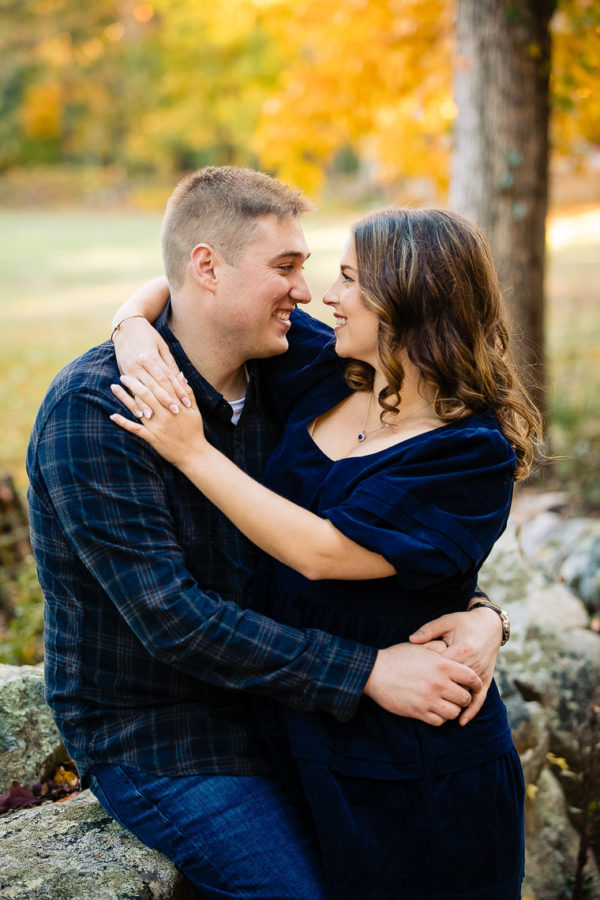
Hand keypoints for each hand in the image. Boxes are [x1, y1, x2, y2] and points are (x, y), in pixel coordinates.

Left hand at [109, 374, 206, 468]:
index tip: (144, 356)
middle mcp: (167, 413)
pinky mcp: (152, 437)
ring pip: (139, 407)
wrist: (194, 454)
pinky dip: (123, 422)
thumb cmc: (194, 430)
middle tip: (125, 368)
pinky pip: (135, 429)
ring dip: (126, 396)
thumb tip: (179, 374)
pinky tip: (112, 415)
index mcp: (177, 404)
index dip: (153, 367)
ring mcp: (158, 425)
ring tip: (115, 385)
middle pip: (149, 391)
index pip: (164, 381)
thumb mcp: (194, 409)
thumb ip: (187, 392)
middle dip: (136, 379)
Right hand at [113, 316, 191, 412]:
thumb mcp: (162, 346)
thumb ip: (170, 364)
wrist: (126, 326)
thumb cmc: (148, 335)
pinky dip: (135, 402)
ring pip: (141, 390)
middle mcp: (140, 365)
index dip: (178, 390)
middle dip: (165, 400)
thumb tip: (181, 378)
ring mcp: (130, 369)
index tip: (186, 402)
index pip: (168, 378)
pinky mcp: (124, 372)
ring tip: (154, 418)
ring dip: (148, 405)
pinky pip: (130, 390)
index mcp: (153, 358)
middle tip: (176, 413)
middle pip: (155, 386)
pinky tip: (139, 412)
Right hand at [363, 643, 481, 725]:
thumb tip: (450, 649)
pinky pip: (439, 721)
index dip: (475, 683)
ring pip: (454, 712)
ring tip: (447, 704)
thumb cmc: (397, 657)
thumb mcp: (419, 647)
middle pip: (465, 698)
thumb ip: (438, 647)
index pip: (470, 677)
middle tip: (458, 695)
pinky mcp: (419, 712)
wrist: (374, 672)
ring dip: (452, 709)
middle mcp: (439, 683)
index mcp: (442, 665)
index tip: (474, 685)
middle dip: (464, 697)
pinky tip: (435, 710)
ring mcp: (429, 699)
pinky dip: (440, 717)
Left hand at [409, 607, 501, 724]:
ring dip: (450, 703)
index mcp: (461, 650)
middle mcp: (472, 664)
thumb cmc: (464, 622)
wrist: (489, 624)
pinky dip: (471, 711)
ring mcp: (480, 674)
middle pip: (451, 685)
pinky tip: (460, 721)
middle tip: (419, 697)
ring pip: (463, 694)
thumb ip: (428, 631)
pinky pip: (479, 699)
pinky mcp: (486, 680)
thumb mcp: (445, 622)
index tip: (412, 678)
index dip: (426, 674)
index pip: (440, 669)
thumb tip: (411, 640)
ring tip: (434, 710)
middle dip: (436, 692)